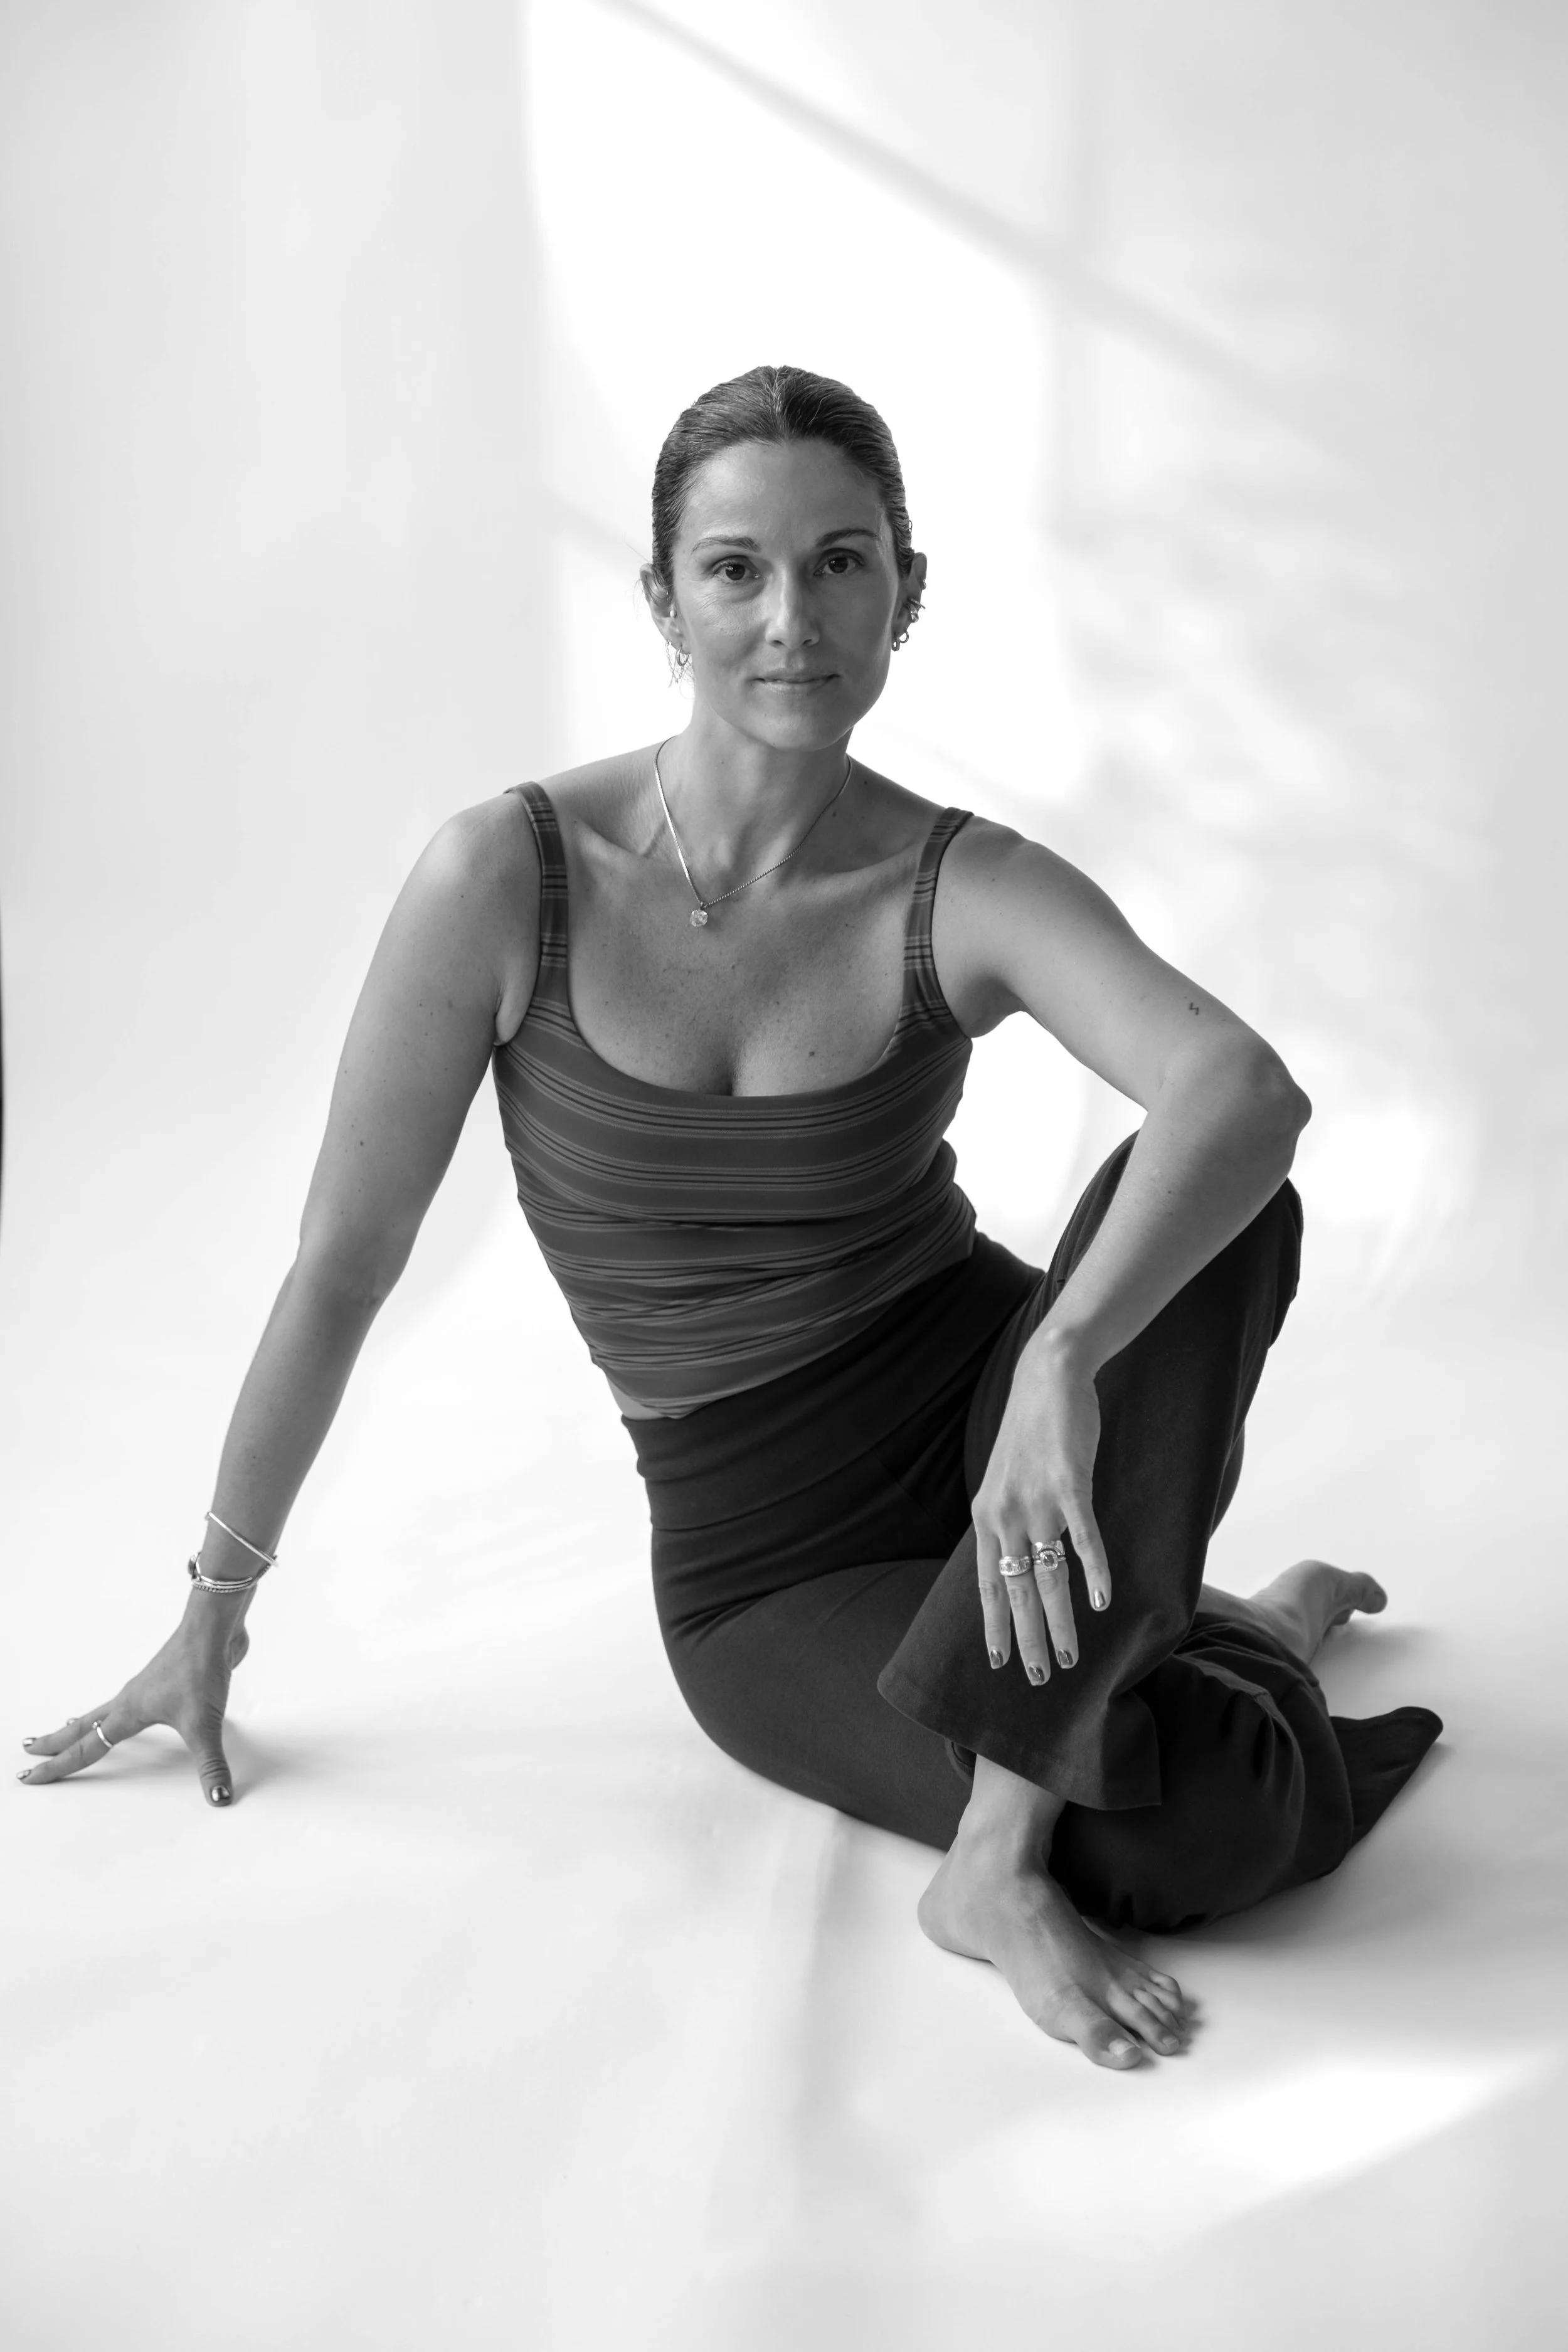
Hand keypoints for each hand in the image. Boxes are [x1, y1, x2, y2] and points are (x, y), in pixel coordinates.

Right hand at [17, 1599, 250, 1805]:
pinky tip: (129, 1710)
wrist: (214, 1629)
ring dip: (83, 1724)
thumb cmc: (201, 1668)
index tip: (30, 1776)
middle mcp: (131, 1699)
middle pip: (83, 1726)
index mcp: (129, 1712)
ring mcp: (146, 1687)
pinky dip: (115, 1710)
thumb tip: (219, 1796)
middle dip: (56, 1742)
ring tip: (69, 1730)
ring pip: (104, 1711)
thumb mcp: (205, 1725)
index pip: (85, 1748)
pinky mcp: (165, 1679)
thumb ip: (211, 1764)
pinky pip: (130, 1700)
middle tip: (31, 1749)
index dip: (57, 1766)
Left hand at [972, 1332, 1112, 1681]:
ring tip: (1070, 1658)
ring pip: (1048, 1577)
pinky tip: (1100, 1603)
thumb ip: (1008, 1520)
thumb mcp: (1005, 1480)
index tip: (997, 1661)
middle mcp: (1005, 1514)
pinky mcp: (1069, 1485)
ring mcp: (1037, 1501)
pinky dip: (1093, 1573)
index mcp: (986, 1516)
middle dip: (1027, 1639)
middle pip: (1016, 1591)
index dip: (993, 1624)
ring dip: (1060, 1622)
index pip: (986, 1583)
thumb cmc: (1031, 1433)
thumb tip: (1015, 1561)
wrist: (1048, 1378)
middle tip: (1037, 1679)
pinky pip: (1082, 1540)